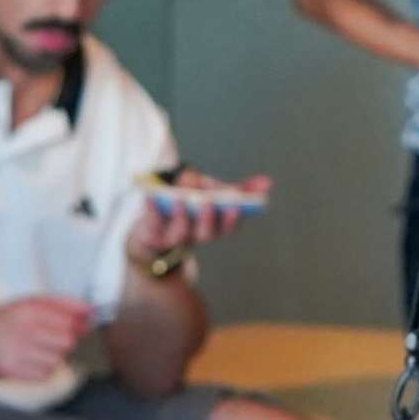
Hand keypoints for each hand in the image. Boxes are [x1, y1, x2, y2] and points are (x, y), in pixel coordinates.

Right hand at [0, 295, 93, 383]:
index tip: (83, 324)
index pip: (70, 320)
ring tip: (37, 350)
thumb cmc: (2, 321)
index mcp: (29, 309)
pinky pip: (45, 373)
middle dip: (66, 340)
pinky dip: (43, 369)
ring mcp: (17, 351)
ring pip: (58, 359)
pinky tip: (31, 361)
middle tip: (52, 338)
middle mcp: (23, 329)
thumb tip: (90, 312)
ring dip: (53, 356)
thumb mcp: (28, 303)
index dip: (81, 324)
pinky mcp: (12, 370)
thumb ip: (61, 305)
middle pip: (68, 341)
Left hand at [135, 170, 264, 259]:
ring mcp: (173, 238)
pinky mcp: (151, 234)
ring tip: (178, 200)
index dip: (232, 219)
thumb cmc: (190, 206)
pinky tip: (150, 198)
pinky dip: (150, 211)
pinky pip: (151, 224)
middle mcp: (196, 236)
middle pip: (205, 234)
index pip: (228, 227)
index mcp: (214, 227)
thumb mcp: (213, 192)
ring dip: (180, 217)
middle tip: (208, 202)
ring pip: (180, 234)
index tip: (236, 206)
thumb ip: (237, 188)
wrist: (154, 226)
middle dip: (207, 219)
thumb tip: (268, 182)